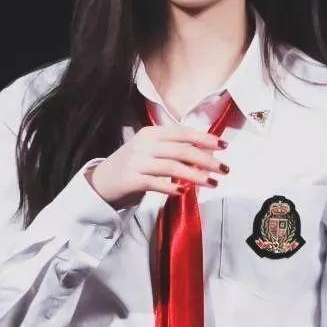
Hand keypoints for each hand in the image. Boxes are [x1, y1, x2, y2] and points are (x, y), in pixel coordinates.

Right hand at [87, 124, 229, 205]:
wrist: (101, 182)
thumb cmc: (133, 166)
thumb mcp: (150, 150)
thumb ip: (173, 148)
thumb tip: (205, 151)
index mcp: (151, 133)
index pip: (182, 133)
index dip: (204, 138)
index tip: (224, 146)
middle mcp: (144, 144)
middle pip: (181, 150)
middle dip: (206, 159)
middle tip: (224, 169)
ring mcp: (136, 162)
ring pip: (172, 167)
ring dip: (195, 175)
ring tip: (212, 183)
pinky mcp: (130, 180)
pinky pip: (155, 183)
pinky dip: (171, 187)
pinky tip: (183, 192)